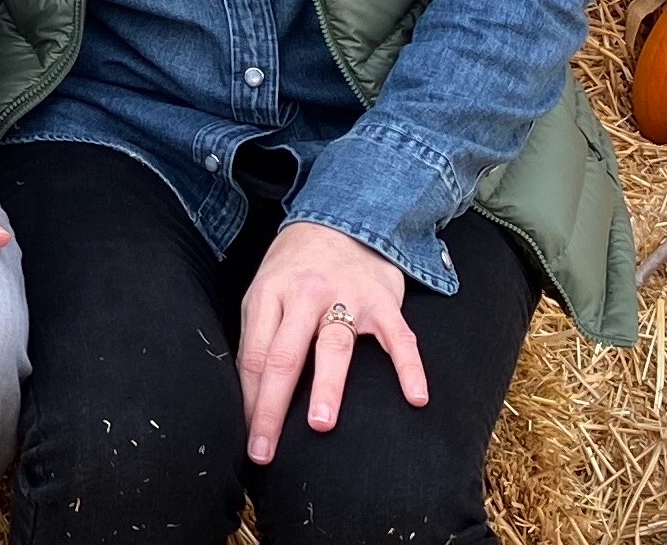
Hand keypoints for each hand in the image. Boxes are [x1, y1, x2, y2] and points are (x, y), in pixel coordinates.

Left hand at [236, 221, 426, 464]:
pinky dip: (409, 367)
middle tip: (266, 449)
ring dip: (327, 386)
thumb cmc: (297, 266)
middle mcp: (305, 295)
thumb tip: (250, 398)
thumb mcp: (266, 291)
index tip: (252, 441)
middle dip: (273, 406)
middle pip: (285, 356)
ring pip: (334, 345)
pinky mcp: (383, 300)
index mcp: (271, 294)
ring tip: (320, 425)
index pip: (257, 356)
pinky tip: (416, 397)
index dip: (252, 402)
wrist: (343, 216)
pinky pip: (399, 337)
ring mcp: (347, 296)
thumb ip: (259, 337)